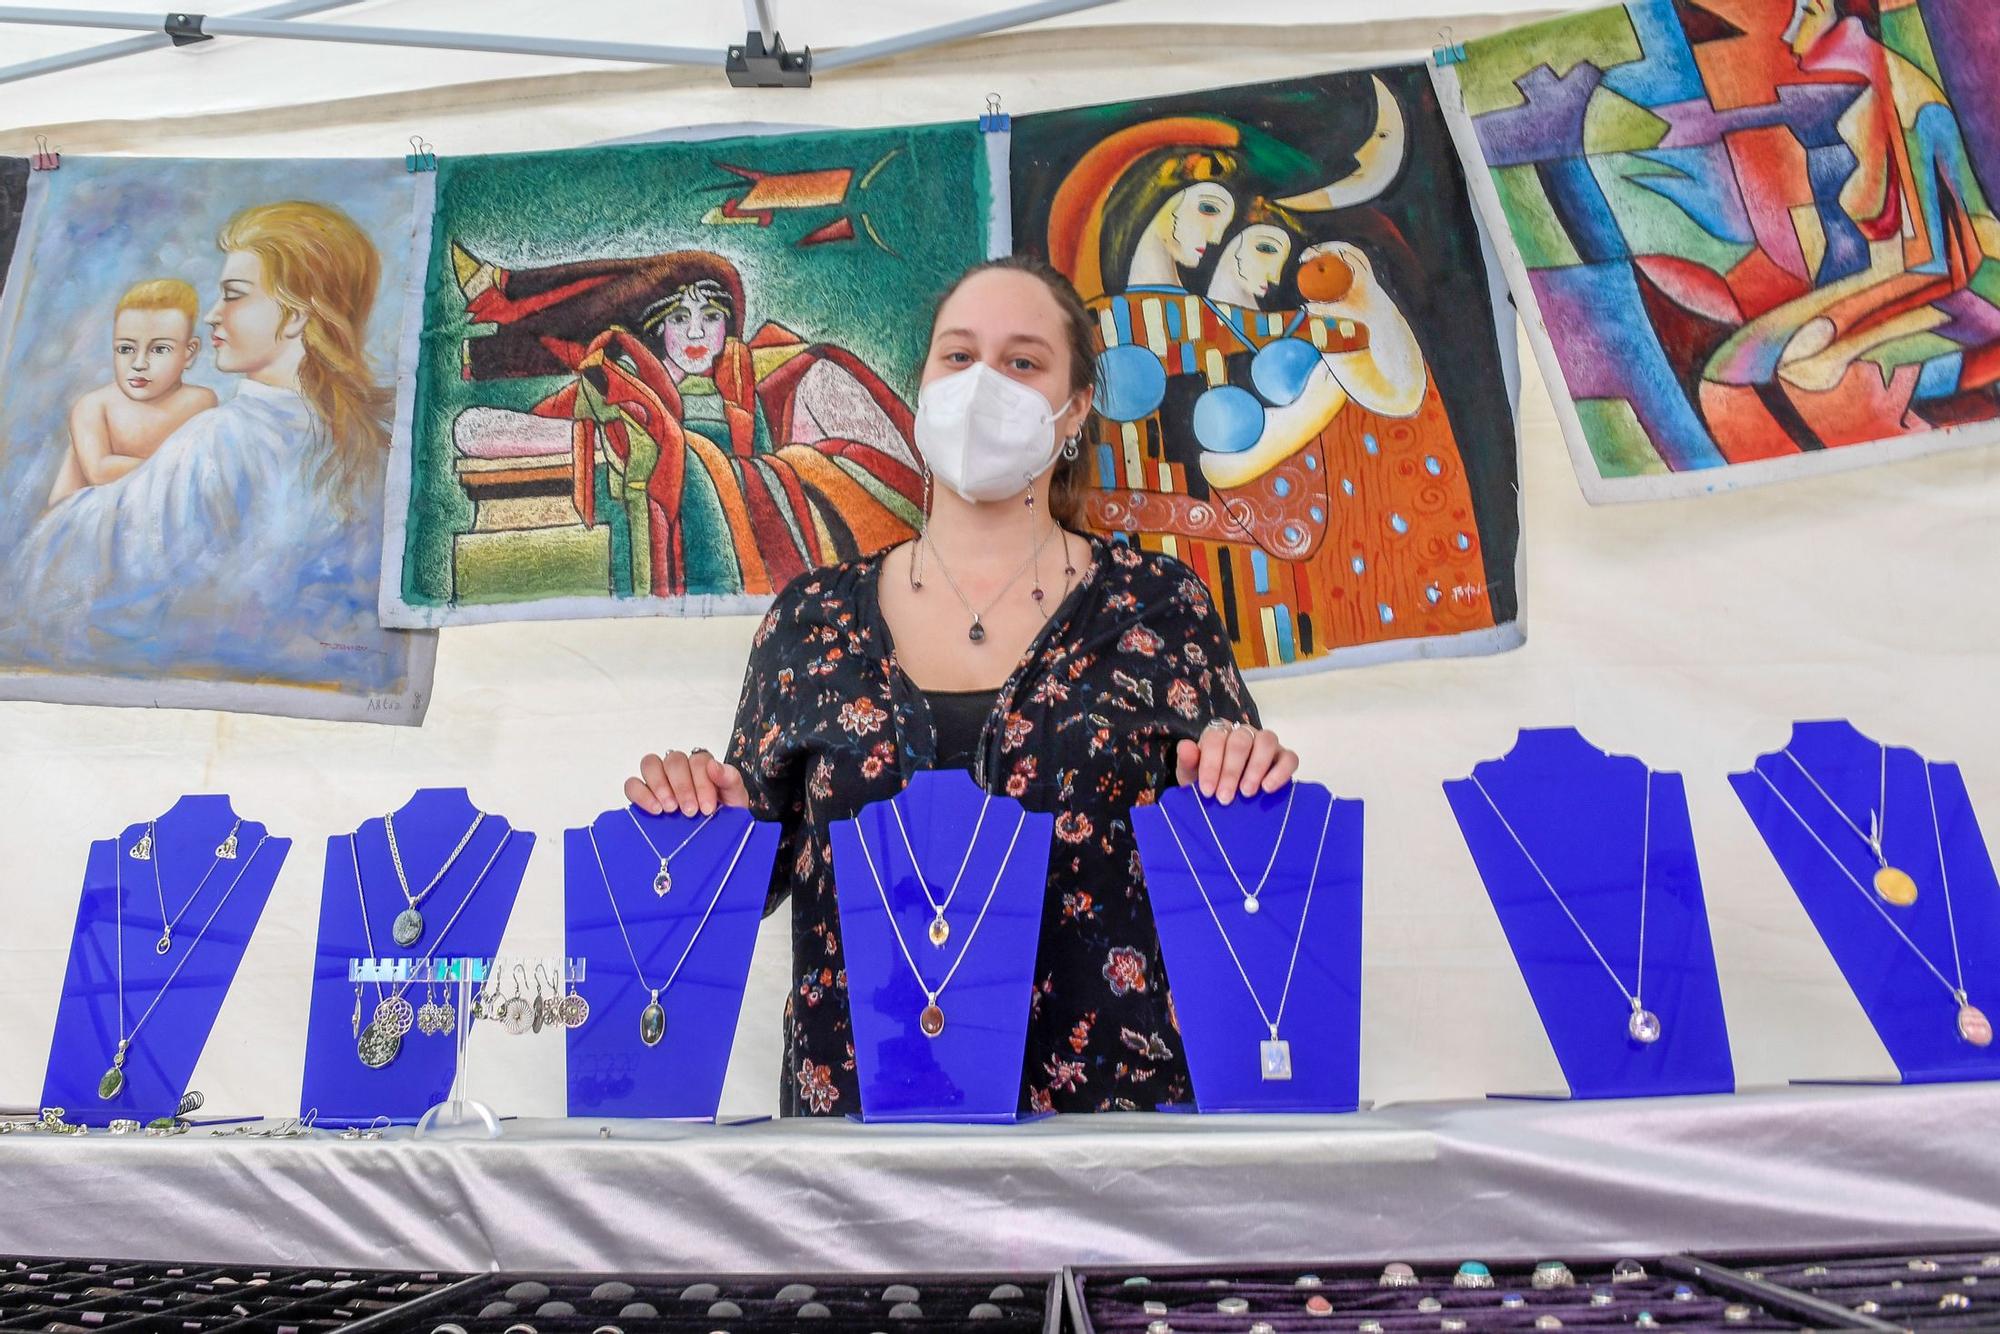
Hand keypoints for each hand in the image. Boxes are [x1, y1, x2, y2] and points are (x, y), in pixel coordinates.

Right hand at [626, 749, 749, 816]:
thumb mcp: (734, 799)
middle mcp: (680, 769)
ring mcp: (659, 779)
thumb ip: (729, 779)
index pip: (698, 761)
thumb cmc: (724, 816)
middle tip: (689, 810)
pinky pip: (632, 784)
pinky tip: (654, 809)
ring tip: (670, 809)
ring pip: (650, 764)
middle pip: (674, 760)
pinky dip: (641, 794)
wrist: (713, 838)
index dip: (702, 782)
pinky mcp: (642, 794)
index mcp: (703, 767)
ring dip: (660, 785)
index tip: (706, 807)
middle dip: (682, 786)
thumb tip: (714, 765)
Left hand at [1175, 720, 1298, 803]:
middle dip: (1231, 771)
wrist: (1226, 797)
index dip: (1211, 764)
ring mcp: (1266, 743)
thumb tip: (1186, 747)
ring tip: (1247, 792)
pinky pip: (1289, 757)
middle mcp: (1244, 733)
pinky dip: (1280, 771)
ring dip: (1256, 767)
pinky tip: (1268, 788)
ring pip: (1267, 741)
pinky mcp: (1284, 757)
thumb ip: (1188, 761)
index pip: (1215, 738)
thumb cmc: (1209, 782)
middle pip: (1240, 740)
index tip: (1208, 791)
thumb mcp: (1192, 775)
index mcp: (1220, 732)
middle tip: (1225, 798)